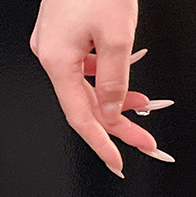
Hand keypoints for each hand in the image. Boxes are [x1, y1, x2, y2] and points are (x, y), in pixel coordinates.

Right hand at [31, 0, 172, 175]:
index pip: (80, 117)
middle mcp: (50, 53)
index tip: (118, 162)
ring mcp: (55, 44)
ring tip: (144, 109)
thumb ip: (115, 83)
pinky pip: (86, 69)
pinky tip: (128, 86)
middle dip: (119, 125)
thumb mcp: (116, 39)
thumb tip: (112, 113)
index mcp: (57, 59)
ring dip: (117, 102)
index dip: (102, 143)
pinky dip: (109, 81)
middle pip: (87, 105)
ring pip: (88, 88)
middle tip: (145, 142)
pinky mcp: (64, 34)